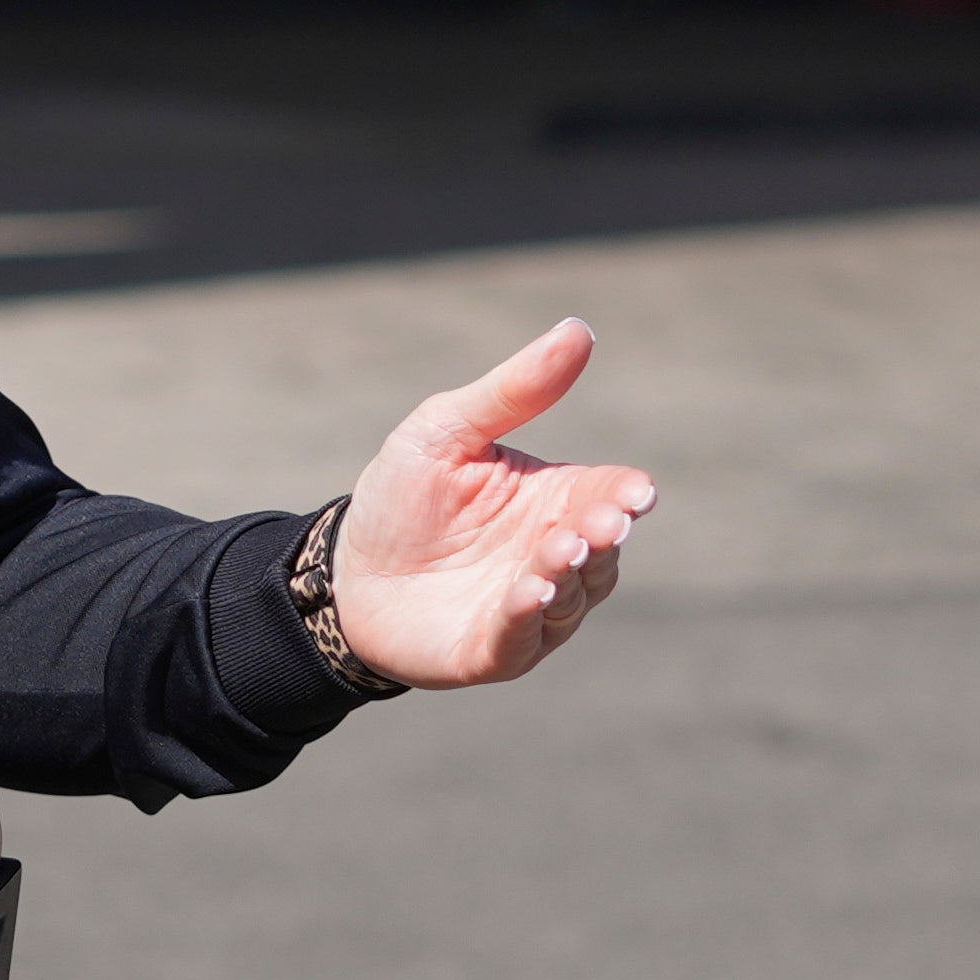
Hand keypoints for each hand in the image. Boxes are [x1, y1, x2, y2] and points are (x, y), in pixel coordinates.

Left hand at [327, 317, 657, 690]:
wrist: (343, 571)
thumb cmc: (404, 498)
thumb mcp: (450, 429)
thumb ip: (515, 390)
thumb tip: (580, 330)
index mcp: (556, 499)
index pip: (610, 494)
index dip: (627, 496)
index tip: (636, 492)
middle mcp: (554, 554)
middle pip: (601, 548)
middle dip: (603, 534)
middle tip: (601, 521)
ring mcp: (530, 607)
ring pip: (571, 595)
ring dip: (569, 572)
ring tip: (559, 548)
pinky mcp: (495, 649)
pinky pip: (522, 636)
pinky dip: (530, 615)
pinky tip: (531, 591)